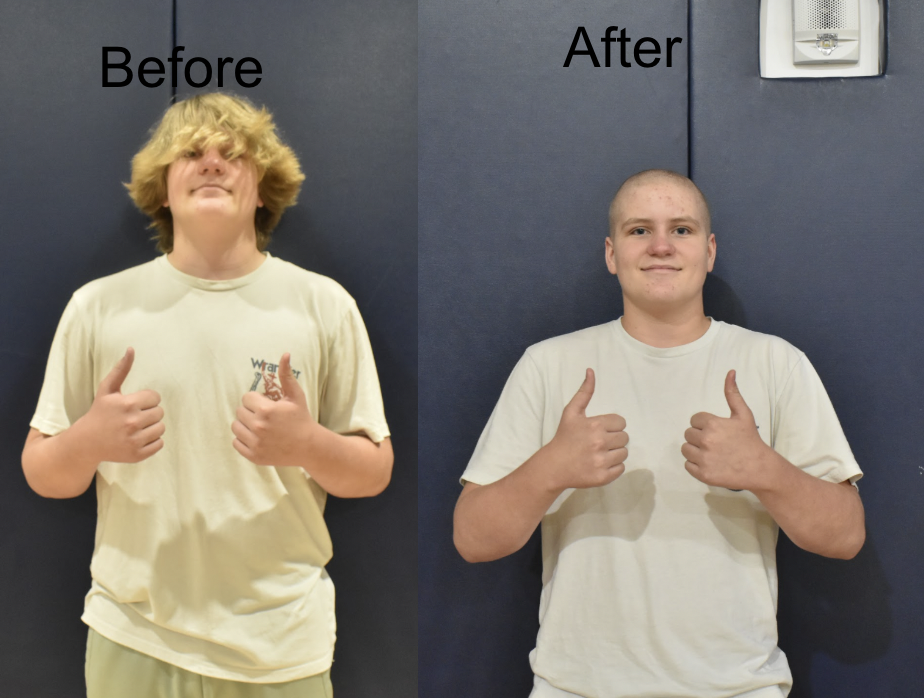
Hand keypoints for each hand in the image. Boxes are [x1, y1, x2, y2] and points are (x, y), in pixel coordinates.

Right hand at [81, 348, 164, 462]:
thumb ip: (121, 369)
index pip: (156, 397)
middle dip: (149, 413)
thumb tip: (131, 349)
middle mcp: (131, 422)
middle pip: (160, 413)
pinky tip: (137, 438)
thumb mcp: (107, 390)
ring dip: (152, 427)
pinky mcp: (137, 455)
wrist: (86, 442)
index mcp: (127, 404)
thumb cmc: (100, 413)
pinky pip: (160, 443)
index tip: (134, 404)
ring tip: (136, 427)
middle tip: (134, 416)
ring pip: (161, 428)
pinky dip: (152, 441)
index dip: (146, 400)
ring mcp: (135, 440)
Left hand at [232, 353, 314, 465]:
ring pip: (235, 427)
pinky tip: (258, 438)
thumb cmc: (301, 418)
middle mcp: (258, 427)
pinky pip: (236, 443)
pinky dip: (244, 440)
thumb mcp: (296, 395)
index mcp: (266, 410)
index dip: (257, 400)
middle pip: (239, 412)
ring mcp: (255, 443)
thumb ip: (286, 375)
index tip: (268, 405)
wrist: (309, 446)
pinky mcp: (253, 456)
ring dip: (245, 425)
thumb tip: (285, 354)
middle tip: (266, 417)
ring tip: (260, 426)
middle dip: (251, 412)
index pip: (246, 398)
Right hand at [545, 368, 627, 490]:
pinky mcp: (603, 477)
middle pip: (625, 438)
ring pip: (624, 453)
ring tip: (600, 453)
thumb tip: (591, 370)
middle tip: (599, 442)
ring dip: (615, 453)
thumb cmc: (564, 437)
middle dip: (614, 439)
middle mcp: (600, 442)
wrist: (553, 466)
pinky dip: (613, 467)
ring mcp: (602, 461)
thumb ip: (584, 392)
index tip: (599, 430)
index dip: (611, 426)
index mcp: (595, 425)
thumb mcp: (571, 412)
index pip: (621, 422)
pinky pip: (621, 468)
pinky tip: (600, 464)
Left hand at [681, 370, 770, 490]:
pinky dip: (695, 465)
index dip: (704, 425)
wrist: (760, 468)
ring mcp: (703, 459)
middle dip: (699, 437)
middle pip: (688, 434)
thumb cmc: (750, 440)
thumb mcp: (743, 414)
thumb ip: (732, 393)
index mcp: (713, 424)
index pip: (694, 420)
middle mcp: (706, 440)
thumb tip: (730, 372)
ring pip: (686, 450)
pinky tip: (710, 463)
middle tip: (715, 443)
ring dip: (695, 451)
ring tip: (712, 453)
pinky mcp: (703, 474)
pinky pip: (687, 465)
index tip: (717, 431)